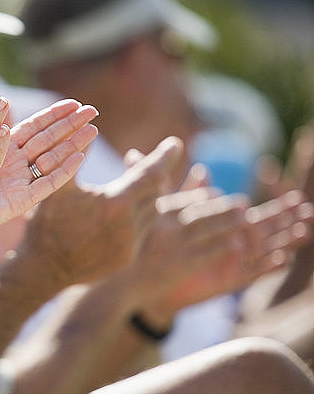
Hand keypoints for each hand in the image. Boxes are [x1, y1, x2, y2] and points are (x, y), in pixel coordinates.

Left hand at [0, 81, 98, 232]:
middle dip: (70, 125)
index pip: (34, 126)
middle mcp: (15, 163)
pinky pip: (46, 184)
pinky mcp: (21, 201)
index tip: (73, 103)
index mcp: (2, 146)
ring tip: (93, 130)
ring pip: (52, 159)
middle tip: (93, 111)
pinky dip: (63, 172)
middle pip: (49, 140)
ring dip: (73, 144)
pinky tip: (79, 158)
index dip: (54, 114)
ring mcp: (20, 181)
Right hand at [20, 137, 182, 286]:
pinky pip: (143, 232)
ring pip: (151, 212)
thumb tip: (88, 124)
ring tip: (136, 185)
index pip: (152, 173)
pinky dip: (139, 217)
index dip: (164, 156)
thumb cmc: (46, 223)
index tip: (175, 142)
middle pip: (154, 191)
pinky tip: (125, 212)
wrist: (43, 268)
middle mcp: (130, 225)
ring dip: (147, 196)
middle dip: (153, 175)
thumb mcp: (58, 185)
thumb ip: (75, 154)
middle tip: (151, 161)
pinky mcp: (127, 258)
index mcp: (116, 202)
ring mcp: (131, 245)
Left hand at [138, 190, 313, 322]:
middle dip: (287, 221)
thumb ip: (187, 191)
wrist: (150, 273)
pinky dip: (266, 266)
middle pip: (267, 230)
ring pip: (264, 251)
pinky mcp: (227, 278)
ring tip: (304, 232)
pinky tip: (282, 259)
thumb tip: (199, 168)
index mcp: (225, 228)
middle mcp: (234, 244)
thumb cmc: (162, 243)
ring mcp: (233, 262)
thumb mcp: (174, 213)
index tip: (295, 195)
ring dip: (284, 242)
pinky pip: (251, 273)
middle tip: (309, 210)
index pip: (256, 214)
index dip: (276, 207)